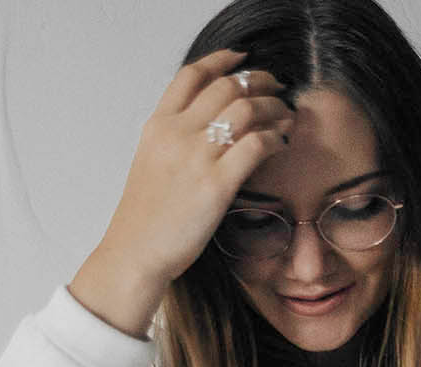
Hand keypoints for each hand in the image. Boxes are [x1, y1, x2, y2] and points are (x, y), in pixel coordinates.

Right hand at [69, 49, 295, 335]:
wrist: (135, 254)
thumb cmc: (145, 218)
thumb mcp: (150, 163)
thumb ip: (173, 139)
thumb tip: (204, 124)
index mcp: (158, 126)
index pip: (191, 75)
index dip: (221, 60)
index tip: (242, 58)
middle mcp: (176, 134)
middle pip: (226, 86)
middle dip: (259, 81)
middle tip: (276, 89)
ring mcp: (196, 158)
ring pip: (247, 109)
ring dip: (273, 107)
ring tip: (285, 117)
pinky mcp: (216, 185)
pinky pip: (256, 144)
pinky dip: (275, 137)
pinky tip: (281, 144)